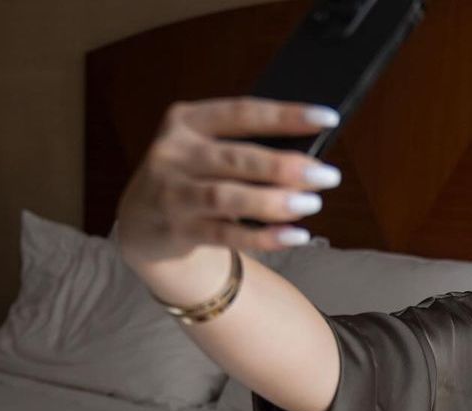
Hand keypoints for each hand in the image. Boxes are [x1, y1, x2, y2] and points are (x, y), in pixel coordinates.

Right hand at [116, 97, 341, 268]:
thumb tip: (307, 161)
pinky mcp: (178, 229)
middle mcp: (175, 152)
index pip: (242, 112)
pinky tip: (295, 236)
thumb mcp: (206, 152)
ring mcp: (173, 192)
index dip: (286, 115)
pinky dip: (264, 237)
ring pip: (228, 197)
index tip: (327, 118)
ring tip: (312, 204)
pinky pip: (227, 235)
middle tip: (328, 175)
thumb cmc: (193, 179)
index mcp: (186, 121)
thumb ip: (245, 150)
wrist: (142, 222)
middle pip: (237, 157)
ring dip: (274, 201)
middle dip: (285, 166)